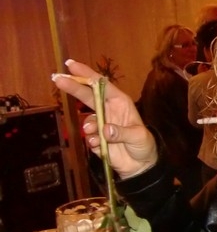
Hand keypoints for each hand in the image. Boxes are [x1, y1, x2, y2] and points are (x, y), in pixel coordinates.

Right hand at [52, 60, 157, 178]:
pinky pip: (88, 136)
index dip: (87, 74)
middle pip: (88, 95)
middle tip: (57, 78)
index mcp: (120, 103)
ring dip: (88, 125)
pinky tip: (100, 145)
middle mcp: (108, 110)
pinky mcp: (96, 138)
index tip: (72, 66)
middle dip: (73, 86)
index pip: (102, 85)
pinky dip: (91, 140)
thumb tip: (105, 130)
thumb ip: (122, 133)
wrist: (140, 165)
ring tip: (93, 133)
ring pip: (86, 119)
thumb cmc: (144, 145)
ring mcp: (101, 124)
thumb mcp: (138, 137)